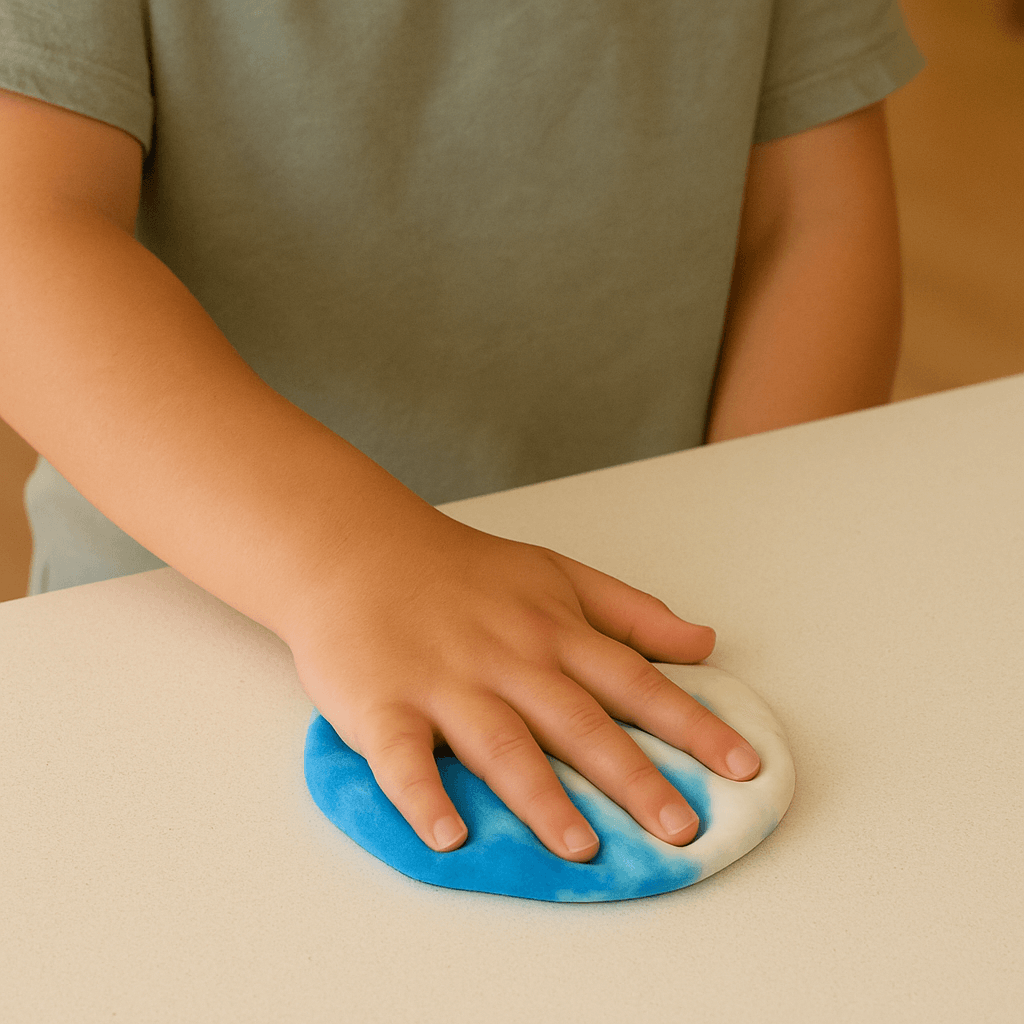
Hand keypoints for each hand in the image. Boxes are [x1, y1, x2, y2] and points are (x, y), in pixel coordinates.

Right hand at [288, 511, 759, 861]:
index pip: (635, 681)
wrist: (359, 549)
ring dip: (540, 798)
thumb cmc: (463, 572)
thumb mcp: (556, 574)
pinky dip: (423, 798)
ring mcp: (445, 683)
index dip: (693, 725)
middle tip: (682, 828)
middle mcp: (508, 660)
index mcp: (553, 632)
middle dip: (633, 776)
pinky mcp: (383, 705)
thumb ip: (630, 613)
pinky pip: (402, 759)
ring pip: (500, 743)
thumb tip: (704, 643)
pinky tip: (448, 837)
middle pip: (578, 721)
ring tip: (582, 848)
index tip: (744, 767)